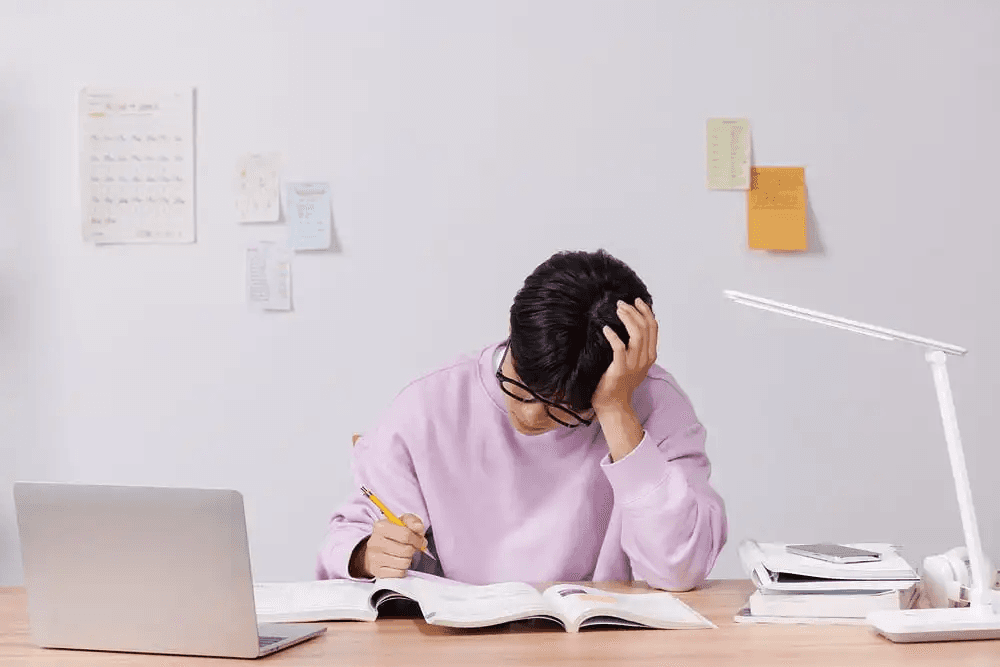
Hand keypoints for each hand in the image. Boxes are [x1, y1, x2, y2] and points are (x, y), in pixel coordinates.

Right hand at [350, 514, 427, 578]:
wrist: (377, 547)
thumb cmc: (393, 533)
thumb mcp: (403, 522)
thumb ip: (413, 521)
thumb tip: (418, 527)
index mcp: (381, 526)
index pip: (405, 534)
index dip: (417, 539)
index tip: (420, 542)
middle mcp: (375, 542)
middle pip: (406, 550)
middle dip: (414, 550)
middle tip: (414, 548)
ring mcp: (374, 557)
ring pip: (404, 563)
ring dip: (409, 559)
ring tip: (405, 555)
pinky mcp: (377, 570)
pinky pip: (399, 573)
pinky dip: (403, 569)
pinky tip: (399, 562)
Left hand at [591, 298, 657, 416]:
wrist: (613, 404)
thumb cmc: (619, 383)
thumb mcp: (634, 363)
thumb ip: (636, 347)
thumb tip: (631, 325)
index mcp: (650, 355)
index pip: (653, 328)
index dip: (646, 312)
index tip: (637, 301)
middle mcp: (645, 359)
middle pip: (646, 327)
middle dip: (634, 311)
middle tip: (621, 303)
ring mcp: (633, 364)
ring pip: (637, 334)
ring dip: (627, 319)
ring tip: (617, 310)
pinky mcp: (620, 369)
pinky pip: (619, 348)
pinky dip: (614, 336)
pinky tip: (606, 329)